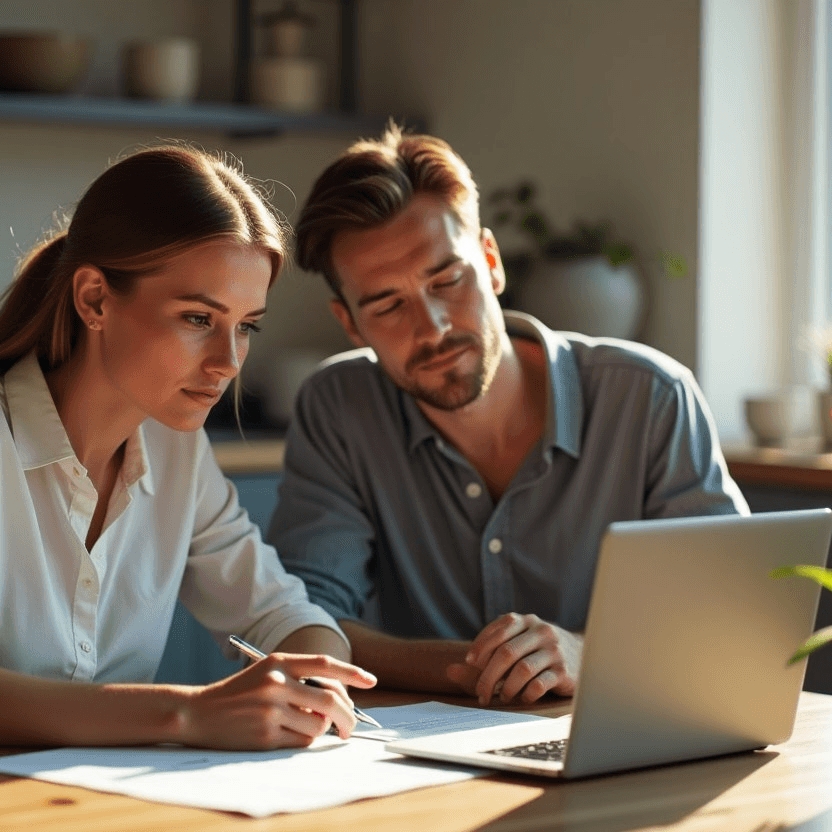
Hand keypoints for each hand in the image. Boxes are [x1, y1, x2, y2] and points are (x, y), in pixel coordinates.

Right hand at [181, 652, 375, 749]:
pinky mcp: (265, 735)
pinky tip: (288, 735)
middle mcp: (277, 683)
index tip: (371, 681)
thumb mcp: (268, 673)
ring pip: (319, 724)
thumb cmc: (240, 693)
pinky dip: (304, 741)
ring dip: (321, 730)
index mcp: (279, 662)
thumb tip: (341, 699)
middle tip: (349, 726)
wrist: (198, 712)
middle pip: (331, 700)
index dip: (353, 673)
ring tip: (305, 727)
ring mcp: (270, 709)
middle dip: (348, 716)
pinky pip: (301, 742)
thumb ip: (300, 679)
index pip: (325, 664)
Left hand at [447, 613, 578, 704]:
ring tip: (502, 697)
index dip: (481, 646)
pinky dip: (525, 694)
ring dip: (506, 688)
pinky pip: (539, 684)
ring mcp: (555, 650)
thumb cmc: (537, 655)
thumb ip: (483, 659)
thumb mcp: (513, 648)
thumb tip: (449, 671)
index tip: (470, 663)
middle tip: (481, 694)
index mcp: (526, 621)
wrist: (583, 657)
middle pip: (507, 652)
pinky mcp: (565, 671)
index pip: (499, 628)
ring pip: (522, 669)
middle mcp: (541, 631)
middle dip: (489, 676)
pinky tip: (522, 698)